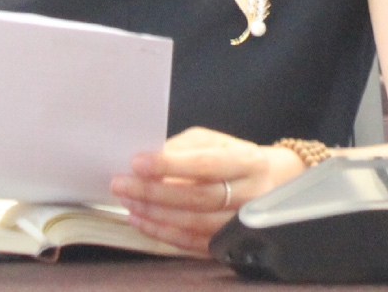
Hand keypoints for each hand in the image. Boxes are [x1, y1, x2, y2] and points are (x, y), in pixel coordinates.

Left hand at [110, 127, 303, 254]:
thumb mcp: (215, 141)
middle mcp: (249, 194)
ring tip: (127, 201)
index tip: (138, 162)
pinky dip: (160, 232)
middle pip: (197, 197)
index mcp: (248, 161)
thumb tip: (149, 157)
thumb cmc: (231, 158)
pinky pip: (189, 243)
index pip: (206, 164)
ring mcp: (238, 224)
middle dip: (154, 191)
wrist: (265, 184)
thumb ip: (185, 148)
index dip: (171, 164)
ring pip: (191, 223)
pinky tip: (141, 220)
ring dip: (154, 213)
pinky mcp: (226, 246)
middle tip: (122, 184)